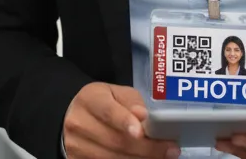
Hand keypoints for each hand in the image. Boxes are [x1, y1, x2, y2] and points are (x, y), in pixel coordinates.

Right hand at [62, 83, 178, 158]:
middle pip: (114, 141)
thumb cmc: (103, 103)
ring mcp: (76, 146)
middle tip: (171, 150)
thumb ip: (132, 102)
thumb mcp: (117, 93)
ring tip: (162, 157)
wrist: (75, 117)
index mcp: (89, 99)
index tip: (141, 132)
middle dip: (147, 148)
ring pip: (113, 158)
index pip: (107, 111)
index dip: (124, 121)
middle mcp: (78, 123)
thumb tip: (143, 117)